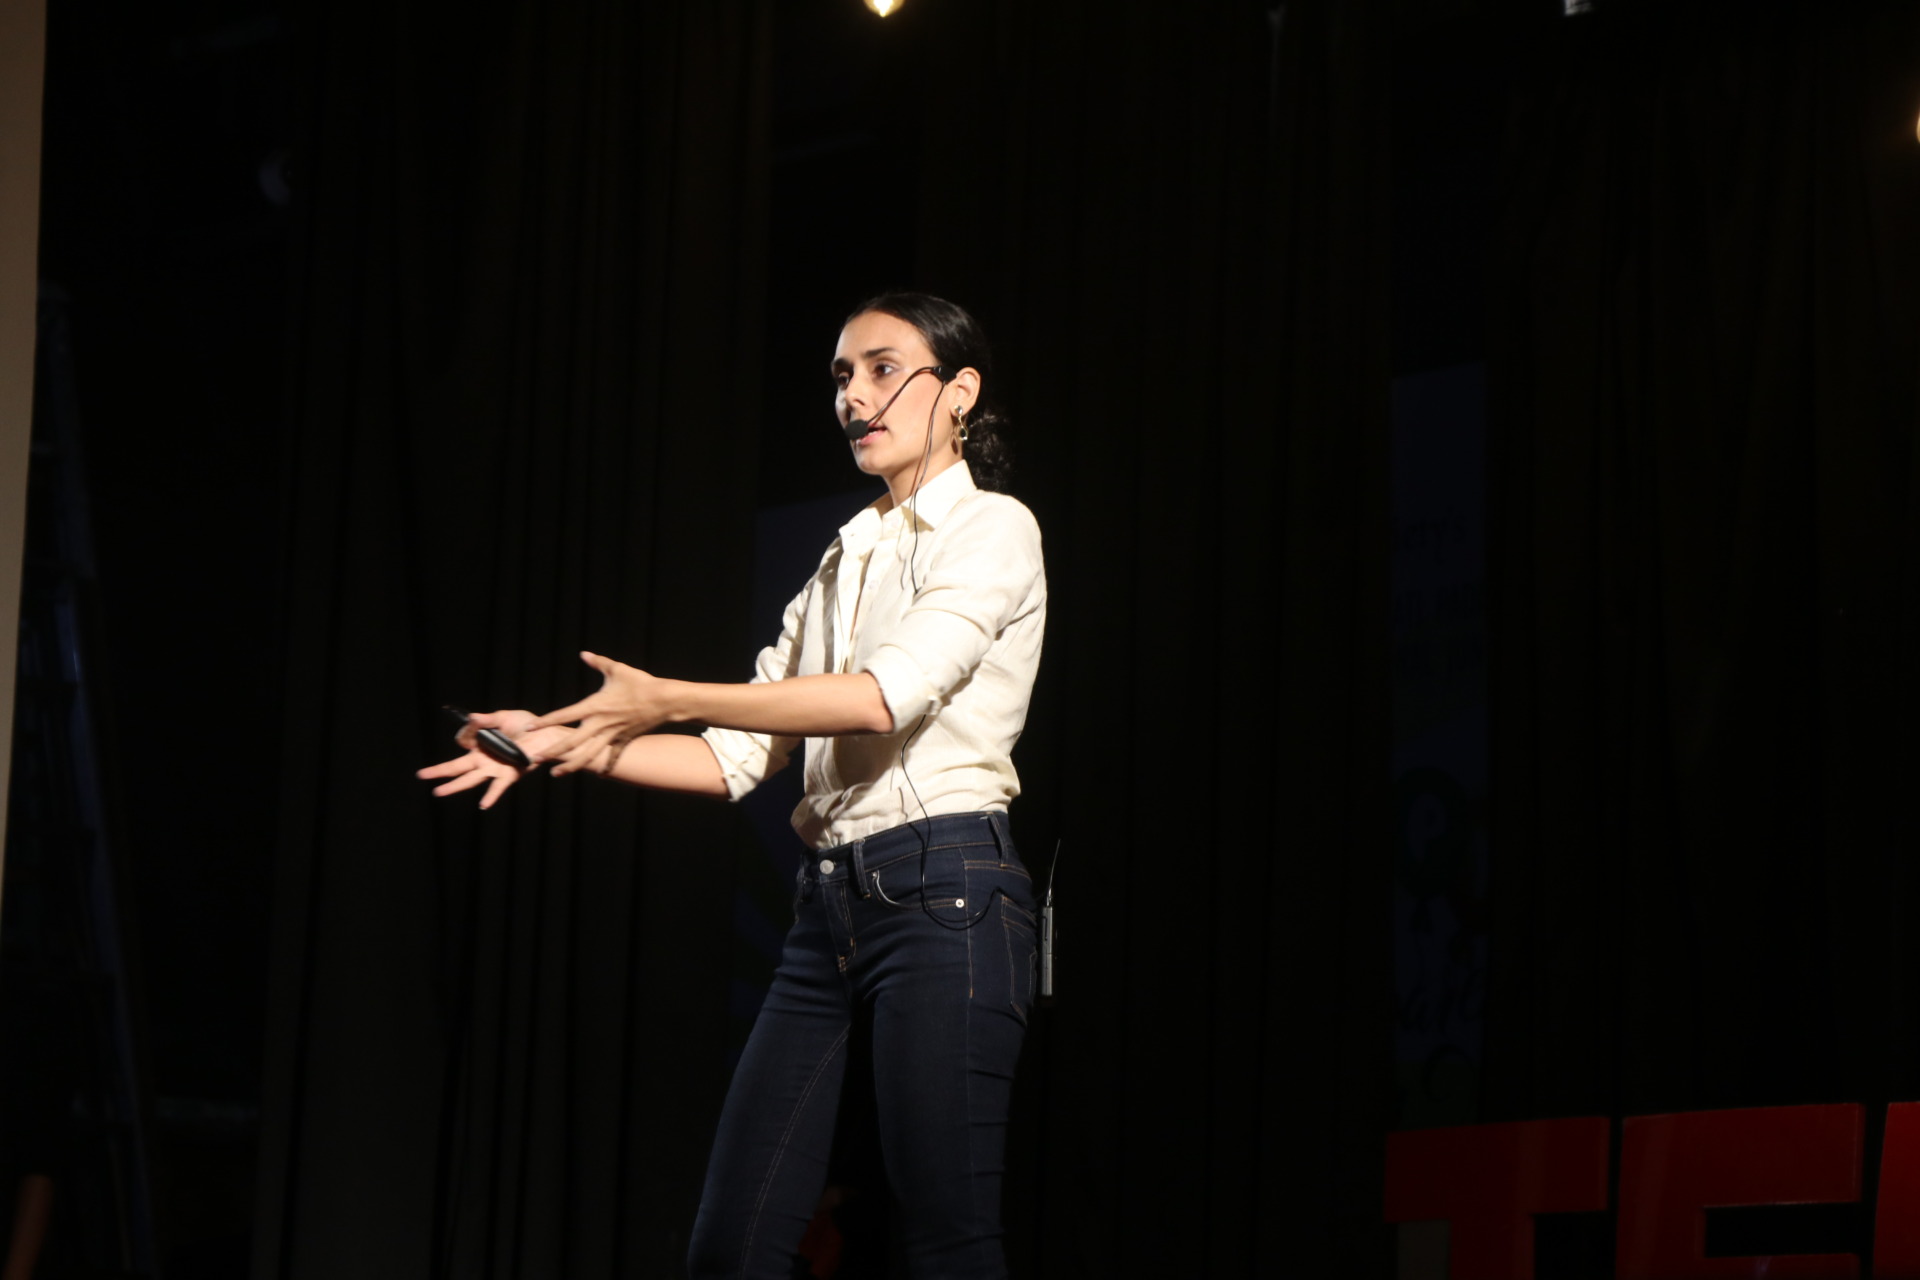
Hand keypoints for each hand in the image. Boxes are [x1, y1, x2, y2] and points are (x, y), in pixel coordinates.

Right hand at [416, 709, 565, 809]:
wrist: (548, 733)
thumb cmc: (527, 725)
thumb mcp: (503, 717)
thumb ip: (486, 719)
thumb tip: (470, 718)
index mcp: (482, 745)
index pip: (462, 741)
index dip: (466, 732)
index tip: (474, 723)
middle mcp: (485, 759)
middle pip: (457, 767)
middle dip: (438, 771)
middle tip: (421, 775)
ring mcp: (496, 768)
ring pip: (470, 779)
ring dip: (454, 786)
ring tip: (438, 792)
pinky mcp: (510, 772)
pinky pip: (498, 786)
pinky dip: (491, 796)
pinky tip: (483, 805)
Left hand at [525, 651, 672, 776]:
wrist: (665, 700)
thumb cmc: (640, 682)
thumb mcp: (617, 669)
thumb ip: (598, 662)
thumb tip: (583, 653)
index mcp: (595, 706)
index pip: (564, 714)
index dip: (546, 721)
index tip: (530, 727)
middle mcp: (601, 724)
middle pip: (572, 742)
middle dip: (553, 751)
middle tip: (535, 759)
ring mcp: (612, 735)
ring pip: (588, 754)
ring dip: (571, 765)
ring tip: (556, 774)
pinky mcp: (624, 740)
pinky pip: (614, 756)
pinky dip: (607, 765)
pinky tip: (600, 774)